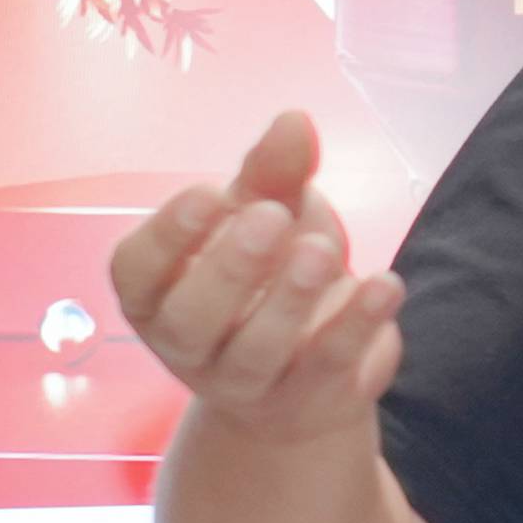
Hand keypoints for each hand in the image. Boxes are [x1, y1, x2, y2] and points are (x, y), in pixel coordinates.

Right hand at [110, 108, 406, 446]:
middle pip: (190, 321)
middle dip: (229, 269)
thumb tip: (295, 120)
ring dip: (291, 300)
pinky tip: (386, 284)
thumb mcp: (268, 214)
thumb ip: (273, 173)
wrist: (309, 376)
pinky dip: (357, 326)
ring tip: (323, 250)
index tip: (210, 192)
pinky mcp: (308, 402)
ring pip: (256, 352)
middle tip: (270, 218)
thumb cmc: (271, 274)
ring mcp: (246, 384)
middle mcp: (188, 347)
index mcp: (157, 294)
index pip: (136, 272)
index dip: (166, 235)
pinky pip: (327, 369)